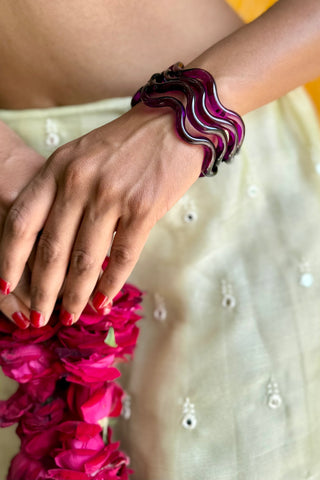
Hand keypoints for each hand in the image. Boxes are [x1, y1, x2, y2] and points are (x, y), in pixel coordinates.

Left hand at [0, 103, 202, 326]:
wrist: (174, 123)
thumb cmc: (127, 143)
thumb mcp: (83, 156)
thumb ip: (64, 193)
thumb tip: (56, 244)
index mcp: (58, 168)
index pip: (22, 222)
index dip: (10, 260)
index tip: (7, 288)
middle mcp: (79, 182)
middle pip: (52, 249)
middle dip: (43, 291)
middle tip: (40, 319)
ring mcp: (111, 196)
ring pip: (86, 259)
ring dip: (76, 295)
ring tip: (71, 317)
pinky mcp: (143, 209)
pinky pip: (121, 257)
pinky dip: (110, 284)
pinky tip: (102, 301)